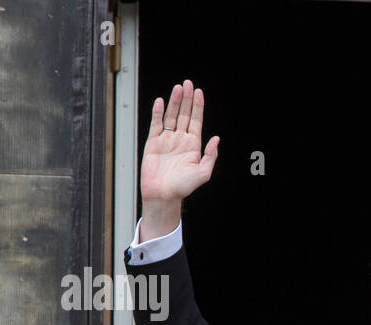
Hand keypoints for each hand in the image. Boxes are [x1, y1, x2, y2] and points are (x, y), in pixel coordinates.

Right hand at [139, 80, 218, 212]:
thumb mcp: (203, 173)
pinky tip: (160, 101)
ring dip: (174, 101)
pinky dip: (157, 112)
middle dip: (186, 99)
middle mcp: (180, 140)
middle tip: (188, 83)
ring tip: (178, 88)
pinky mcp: (153, 142)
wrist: (163, 195)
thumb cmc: (183, 187)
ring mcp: (167, 140)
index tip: (198, 92)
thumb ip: (211, 156)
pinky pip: (156, 124)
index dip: (197, 106)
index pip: (196, 121)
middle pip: (184, 114)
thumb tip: (216, 139)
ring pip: (171, 116)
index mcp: (193, 145)